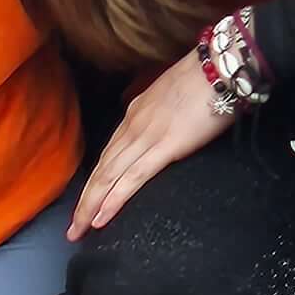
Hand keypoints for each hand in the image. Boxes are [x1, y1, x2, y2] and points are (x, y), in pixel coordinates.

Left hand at [71, 51, 239, 234]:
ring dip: (89, 206)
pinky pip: (132, 178)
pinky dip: (113, 200)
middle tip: (72, 229)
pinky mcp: (165, 146)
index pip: (108, 153)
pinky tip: (100, 218)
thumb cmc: (207, 73)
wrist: (223, 63)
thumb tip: (165, 118)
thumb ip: (163, 107)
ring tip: (77, 231)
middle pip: (101, 169)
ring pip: (108, 177)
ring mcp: (147, 136)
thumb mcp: (174, 88)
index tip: (86, 201)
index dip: (94, 180)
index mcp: (136, 112)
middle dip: (84, 201)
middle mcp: (134, 126)